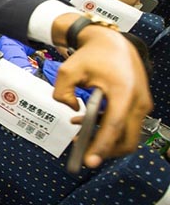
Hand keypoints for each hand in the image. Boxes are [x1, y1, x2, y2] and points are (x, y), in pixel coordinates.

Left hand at [52, 15, 152, 166]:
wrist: (112, 43)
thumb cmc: (91, 55)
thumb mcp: (68, 70)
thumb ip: (61, 92)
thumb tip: (72, 110)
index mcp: (123, 91)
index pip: (113, 125)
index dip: (101, 145)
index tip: (89, 161)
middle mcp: (137, 100)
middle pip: (127, 140)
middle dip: (105, 150)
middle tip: (81, 153)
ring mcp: (141, 104)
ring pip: (126, 136)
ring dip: (104, 140)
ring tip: (77, 134)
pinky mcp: (138, 106)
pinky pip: (125, 126)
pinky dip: (107, 130)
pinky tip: (83, 122)